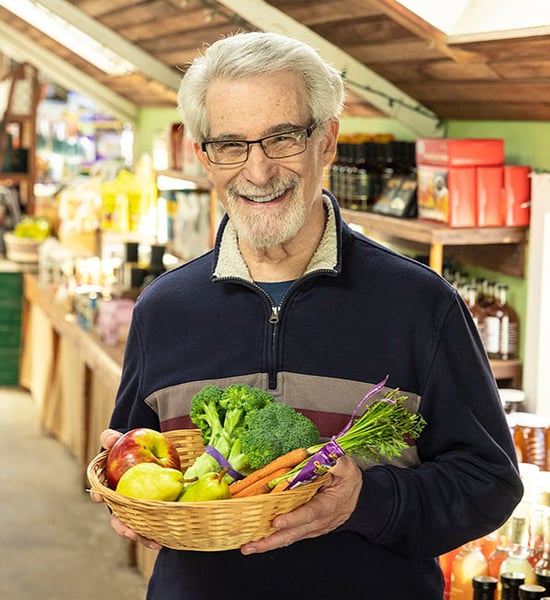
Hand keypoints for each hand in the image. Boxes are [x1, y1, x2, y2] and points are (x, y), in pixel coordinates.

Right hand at [90, 428, 162, 549]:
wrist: (146, 451)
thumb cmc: (130, 448)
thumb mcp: (122, 441)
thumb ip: (112, 438)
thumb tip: (108, 437)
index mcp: (109, 486)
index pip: (100, 491)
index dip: (99, 494)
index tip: (99, 497)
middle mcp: (120, 501)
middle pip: (118, 517)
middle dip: (123, 527)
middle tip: (130, 532)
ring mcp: (134, 508)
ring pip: (135, 526)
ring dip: (142, 536)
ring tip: (152, 542)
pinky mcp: (149, 510)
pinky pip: (152, 523)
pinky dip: (156, 533)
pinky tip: (163, 542)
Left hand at [240, 455, 362, 554]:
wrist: (356, 496)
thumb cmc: (349, 480)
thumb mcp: (347, 466)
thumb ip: (335, 462)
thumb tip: (321, 456)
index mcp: (330, 505)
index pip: (311, 513)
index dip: (294, 518)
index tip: (277, 521)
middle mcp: (319, 521)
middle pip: (295, 533)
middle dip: (271, 540)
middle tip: (252, 544)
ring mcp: (312, 527)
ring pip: (289, 538)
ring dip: (267, 543)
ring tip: (247, 546)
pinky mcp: (305, 528)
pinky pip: (288, 536)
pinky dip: (272, 539)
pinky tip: (256, 540)